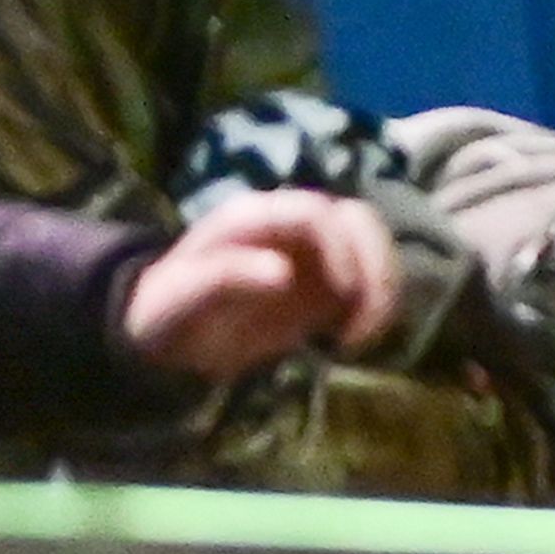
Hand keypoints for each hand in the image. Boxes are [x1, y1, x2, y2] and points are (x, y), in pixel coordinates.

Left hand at [124, 193, 403, 378]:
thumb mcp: (184, 299)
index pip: (316, 213)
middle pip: (360, 221)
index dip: (341, 247)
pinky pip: (371, 282)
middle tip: (365, 324)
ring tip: (362, 337)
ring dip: (384, 288)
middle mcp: (292, 225)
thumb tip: (283, 273)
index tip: (345, 292)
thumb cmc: (170, 312)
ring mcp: (315, 252)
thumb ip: (227, 278)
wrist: (170, 336)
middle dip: (377, 267)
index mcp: (256, 217)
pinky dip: (377, 306)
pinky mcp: (329, 283)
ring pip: (375, 249)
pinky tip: (352, 339)